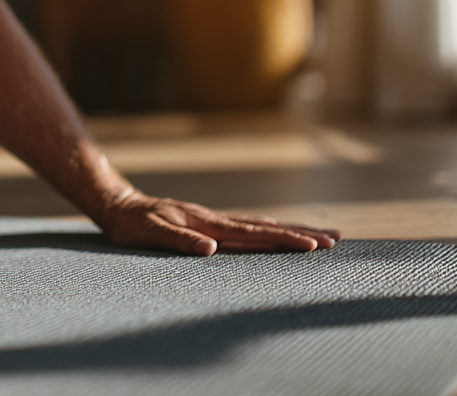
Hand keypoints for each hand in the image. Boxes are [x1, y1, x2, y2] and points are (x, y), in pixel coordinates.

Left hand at [98, 191, 340, 256]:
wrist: (119, 206)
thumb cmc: (132, 225)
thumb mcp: (150, 234)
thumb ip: (179, 241)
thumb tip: (211, 249)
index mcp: (207, 224)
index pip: (252, 234)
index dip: (283, 241)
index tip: (312, 245)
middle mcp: (217, 220)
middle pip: (266, 227)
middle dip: (302, 233)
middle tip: (337, 240)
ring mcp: (216, 221)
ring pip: (261, 225)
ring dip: (293, 230)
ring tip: (323, 235)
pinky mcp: (211, 224)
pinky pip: (249, 228)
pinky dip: (271, 231)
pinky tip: (282, 234)